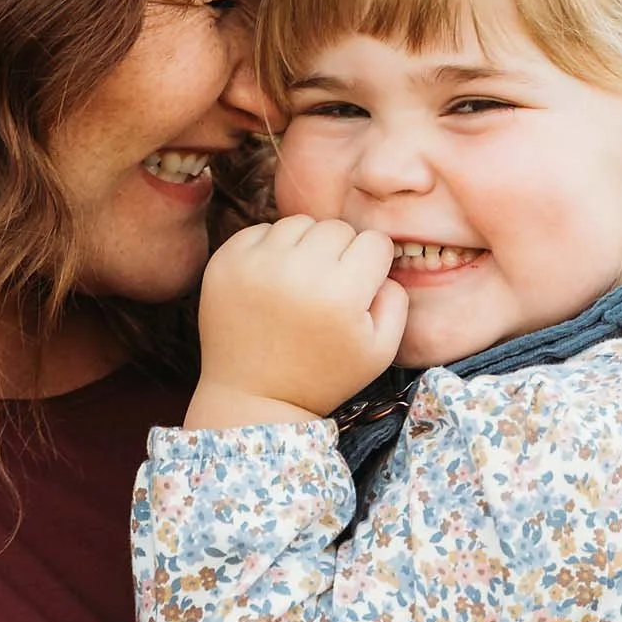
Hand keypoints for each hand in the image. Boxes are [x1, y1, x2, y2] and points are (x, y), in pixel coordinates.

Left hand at [183, 216, 408, 428]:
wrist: (252, 397)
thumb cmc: (322, 376)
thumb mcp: (379, 351)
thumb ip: (396, 300)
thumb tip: (383, 263)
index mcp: (340, 295)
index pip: (374, 242)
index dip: (373, 265)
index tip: (360, 288)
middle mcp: (297, 272)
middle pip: (337, 228)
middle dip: (341, 253)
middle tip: (328, 288)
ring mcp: (256, 263)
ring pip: (299, 223)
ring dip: (305, 246)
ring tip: (300, 284)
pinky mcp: (226, 261)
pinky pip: (262, 230)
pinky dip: (271, 249)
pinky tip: (272, 282)